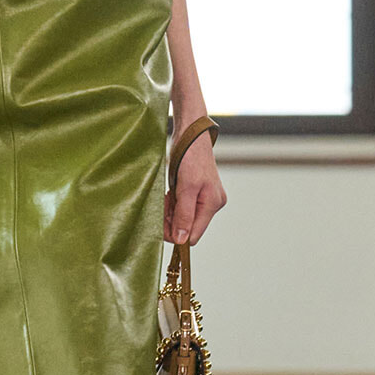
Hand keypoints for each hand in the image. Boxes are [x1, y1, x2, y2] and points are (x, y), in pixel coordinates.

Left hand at [164, 128, 226, 246]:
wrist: (190, 134)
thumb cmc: (190, 157)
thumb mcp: (186, 187)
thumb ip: (184, 214)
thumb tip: (182, 240)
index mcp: (212, 204)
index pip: (194, 234)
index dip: (176, 234)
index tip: (162, 224)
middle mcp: (211, 203)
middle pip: (187, 226)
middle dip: (171, 220)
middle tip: (162, 205)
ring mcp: (203, 198)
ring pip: (182, 217)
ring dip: (170, 211)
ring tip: (166, 196)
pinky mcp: (195, 192)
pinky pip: (181, 207)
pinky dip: (172, 204)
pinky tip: (169, 194)